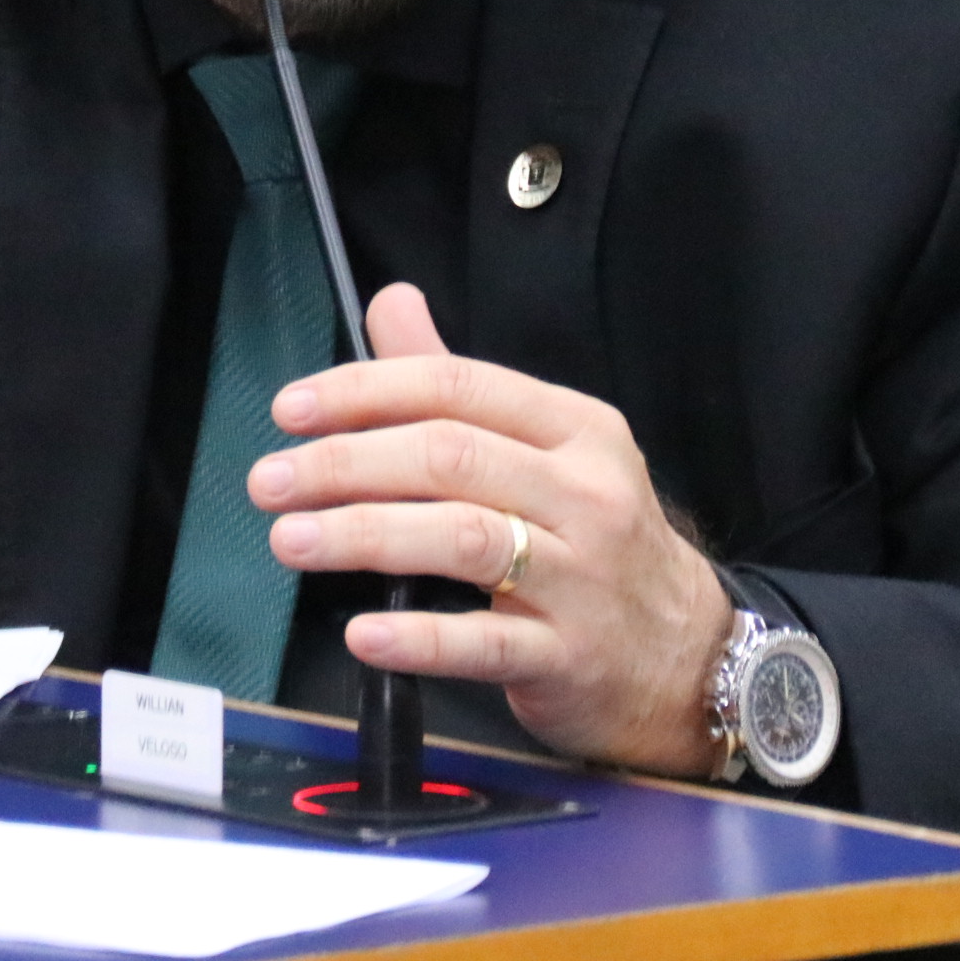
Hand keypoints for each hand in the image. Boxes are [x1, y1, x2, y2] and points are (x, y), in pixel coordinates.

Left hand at [248, 284, 735, 776]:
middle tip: (270, 481)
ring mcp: (581, 579)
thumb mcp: (548, 450)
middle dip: (346, 462)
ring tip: (290, 539)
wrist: (690, 657)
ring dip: (363, 535)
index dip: (366, 391)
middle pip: (450, 457)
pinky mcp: (569, 657)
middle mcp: (584, 494)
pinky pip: (483, 643)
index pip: (458, 388)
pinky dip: (417, 637)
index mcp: (575, 429)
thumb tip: (391, 303)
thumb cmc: (596, 543)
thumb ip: (457, 381)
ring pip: (461, 539)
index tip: (291, 410)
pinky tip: (362, 633)